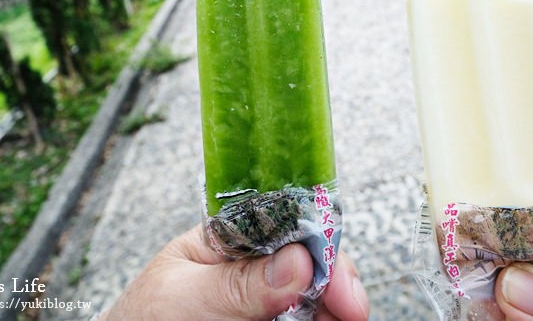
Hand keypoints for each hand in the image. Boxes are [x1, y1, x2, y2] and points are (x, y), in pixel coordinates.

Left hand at [102, 224, 369, 319]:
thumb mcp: (182, 299)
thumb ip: (238, 282)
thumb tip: (297, 259)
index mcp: (229, 238)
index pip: (285, 221)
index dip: (319, 240)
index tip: (338, 273)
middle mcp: (254, 265)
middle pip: (313, 260)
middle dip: (336, 279)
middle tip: (350, 310)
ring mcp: (266, 299)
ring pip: (317, 295)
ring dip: (333, 305)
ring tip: (338, 317)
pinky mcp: (270, 320)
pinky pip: (306, 317)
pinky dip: (321, 320)